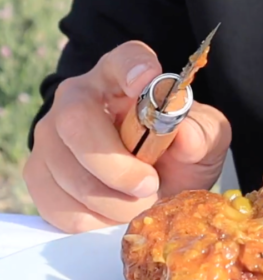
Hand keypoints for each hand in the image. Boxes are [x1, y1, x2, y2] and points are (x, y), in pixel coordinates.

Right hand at [24, 41, 231, 232]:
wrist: (160, 187)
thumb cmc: (179, 153)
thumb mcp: (206, 140)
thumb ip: (203, 134)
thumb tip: (186, 135)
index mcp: (123, 78)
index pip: (124, 59)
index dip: (132, 66)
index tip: (148, 78)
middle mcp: (78, 99)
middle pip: (77, 122)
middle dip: (116, 164)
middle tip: (150, 184)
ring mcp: (51, 138)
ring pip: (69, 174)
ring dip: (115, 202)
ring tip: (142, 200)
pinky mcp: (39, 177)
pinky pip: (61, 207)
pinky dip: (97, 220)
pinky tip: (117, 210)